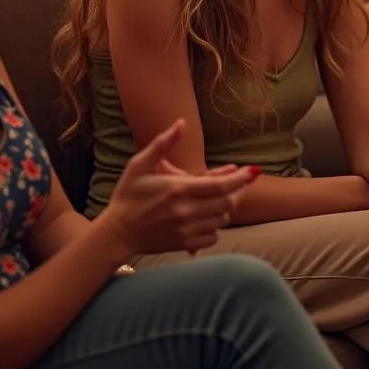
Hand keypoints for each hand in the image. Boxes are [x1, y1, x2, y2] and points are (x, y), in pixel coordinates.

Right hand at [106, 120, 259, 255]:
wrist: (117, 233)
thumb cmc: (128, 195)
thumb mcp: (139, 164)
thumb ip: (162, 144)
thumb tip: (181, 123)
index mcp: (177, 190)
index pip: (220, 186)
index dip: (240, 179)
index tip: (252, 171)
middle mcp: (185, 212)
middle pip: (226, 203)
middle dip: (238, 191)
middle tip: (241, 182)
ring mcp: (185, 230)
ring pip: (222, 219)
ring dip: (226, 207)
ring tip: (222, 196)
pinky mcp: (184, 244)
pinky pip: (212, 236)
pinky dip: (216, 226)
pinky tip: (208, 216)